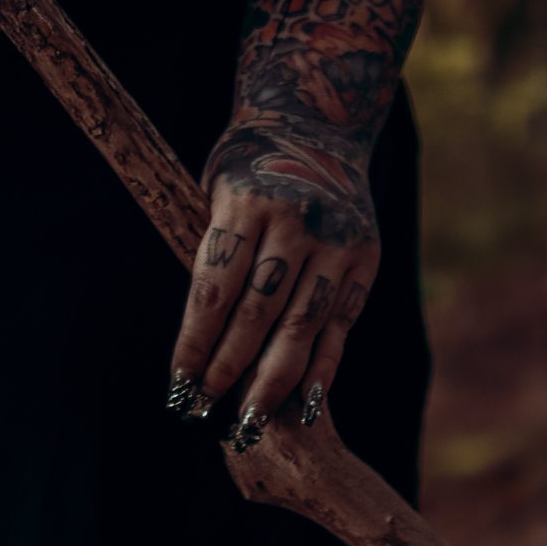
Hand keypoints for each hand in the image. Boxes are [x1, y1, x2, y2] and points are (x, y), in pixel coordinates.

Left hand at [168, 115, 381, 441]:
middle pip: (257, 314)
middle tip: (208, 411)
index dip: (196, 343)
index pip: (215, 288)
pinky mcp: (366, 260)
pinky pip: (340, 327)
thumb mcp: (216, 191)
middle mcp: (295, 220)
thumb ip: (216, 256)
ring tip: (251, 421)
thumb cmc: (249, 168)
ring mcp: (336, 241)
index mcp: (245, 199)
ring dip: (273, 381)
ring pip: (301, 327)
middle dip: (230, 369)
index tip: (180, 386)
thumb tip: (203, 344)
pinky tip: (301, 406)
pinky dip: (321, 370)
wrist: (318, 125)